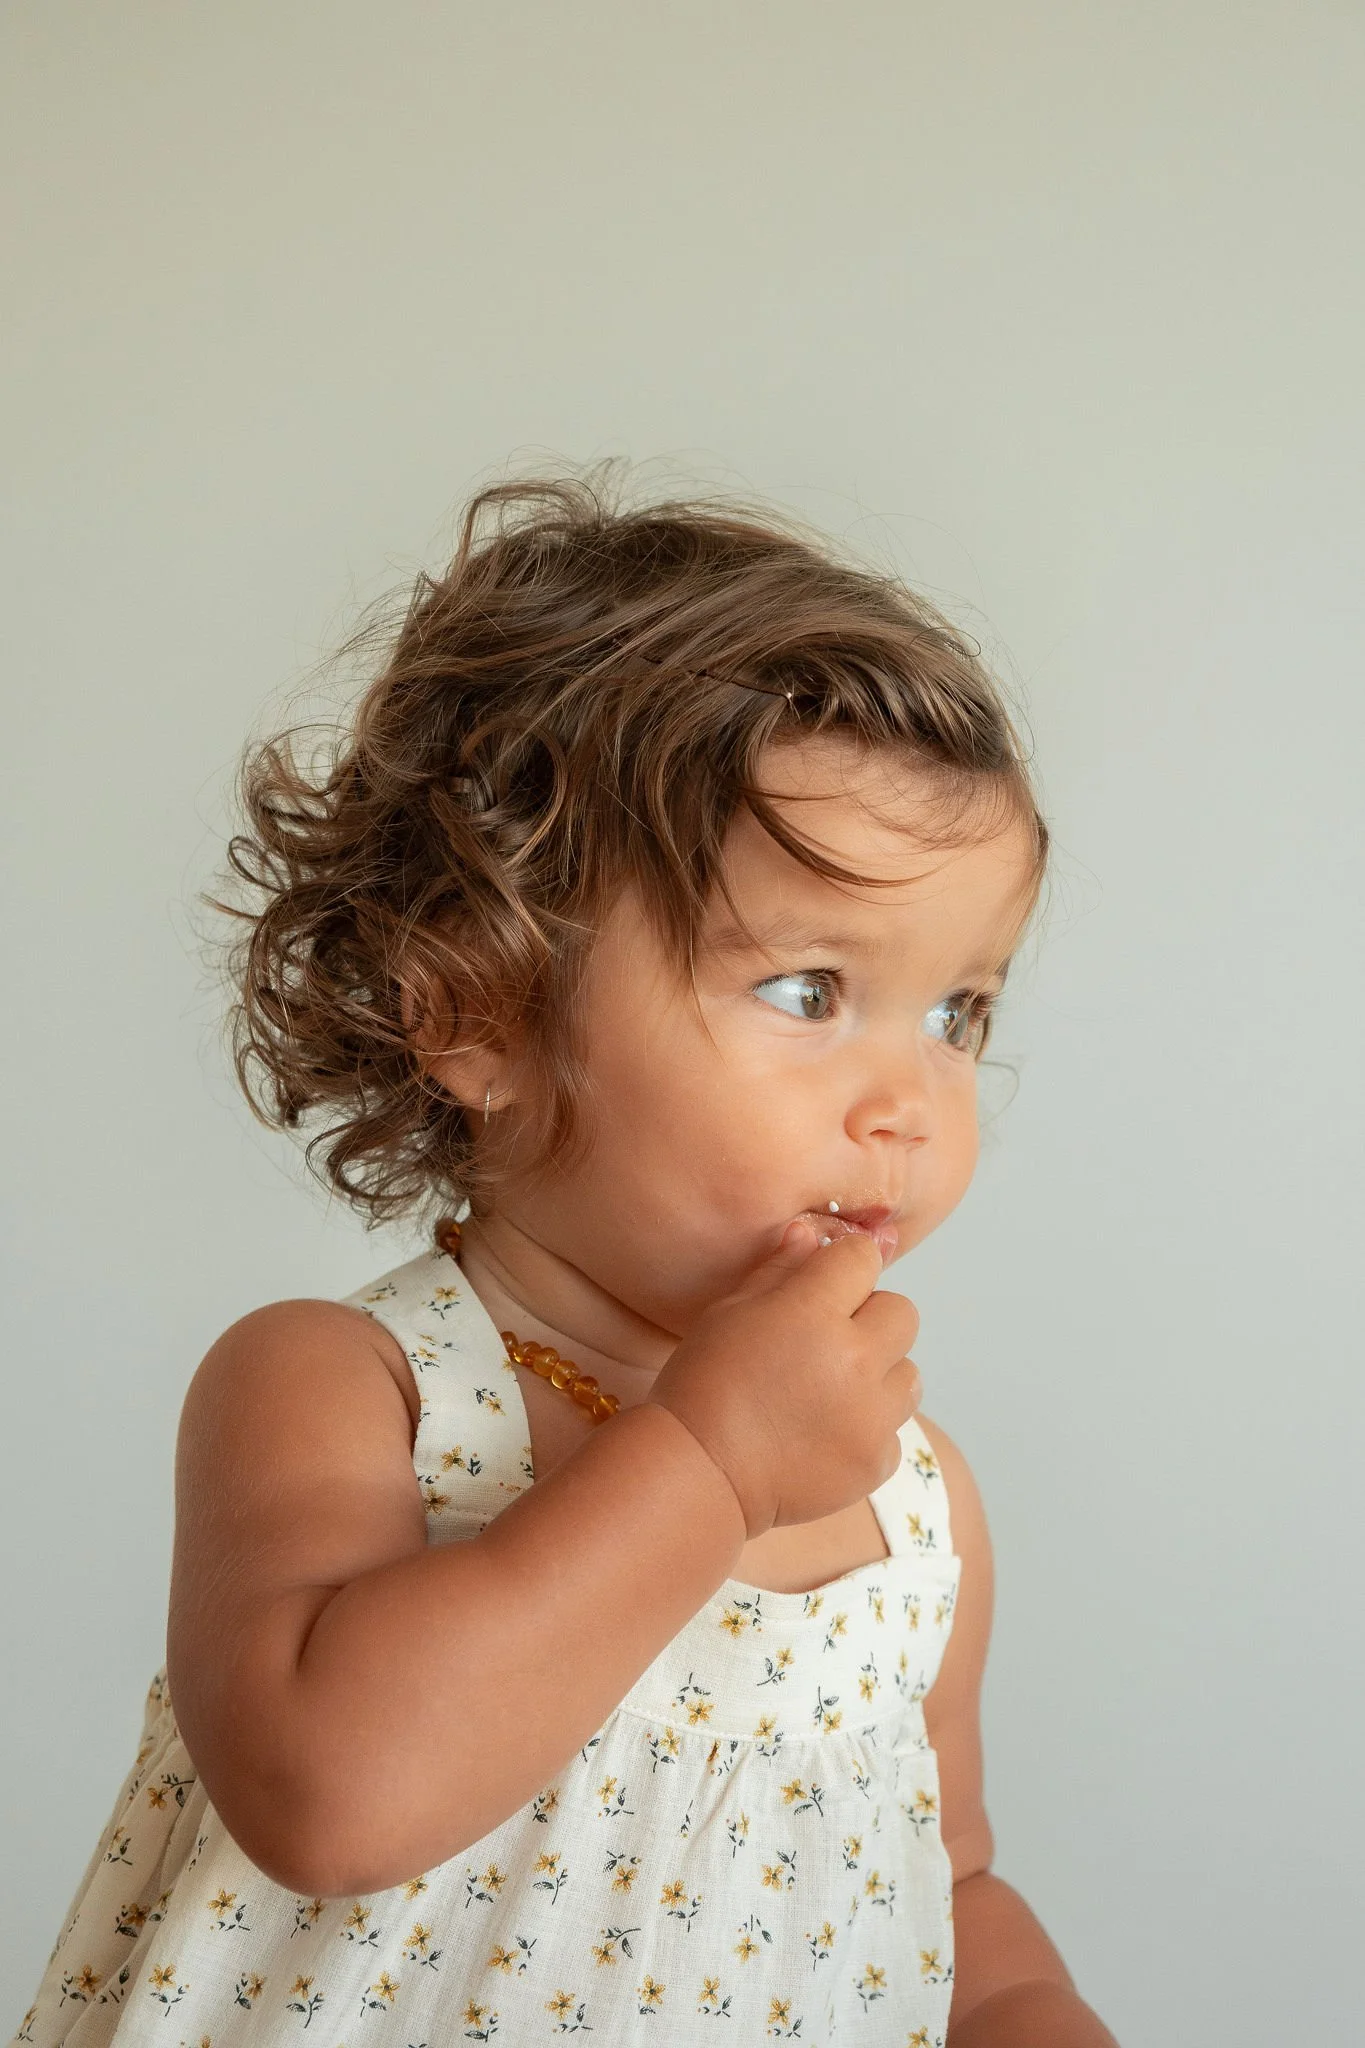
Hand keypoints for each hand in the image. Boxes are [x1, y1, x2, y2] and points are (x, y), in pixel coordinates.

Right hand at [647, 1220, 921, 1540]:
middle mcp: (855, 1360)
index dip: (844, 1267)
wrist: (700, 1473)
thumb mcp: (729, 1311)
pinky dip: (869, 1428)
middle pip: (902, 1313)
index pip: (863, 1259)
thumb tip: (810, 1234)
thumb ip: (779, 1269)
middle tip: (828, 1343)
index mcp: (814, 1312)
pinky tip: (825, 1432)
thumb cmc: (703, 1385)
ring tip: (831, 1391)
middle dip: (871, 1319)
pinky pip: (895, 1428)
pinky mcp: (878, 1460)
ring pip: (908, 1372)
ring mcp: (871, 1415)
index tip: (827, 1284)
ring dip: (879, 1374)